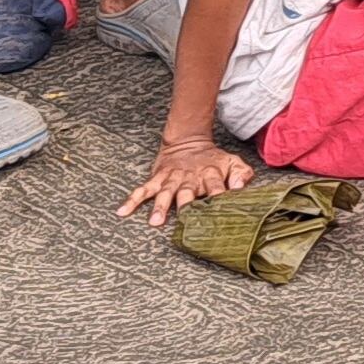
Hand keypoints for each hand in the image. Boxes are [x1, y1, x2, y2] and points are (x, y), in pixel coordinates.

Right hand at [118, 137, 253, 226]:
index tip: (219, 208)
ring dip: (159, 206)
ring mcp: (172, 178)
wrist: (189, 142)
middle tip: (185, 219)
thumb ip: (241, 174)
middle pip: (187, 191)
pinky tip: (122, 211)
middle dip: (186, 205)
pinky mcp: (158, 178)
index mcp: (210, 174)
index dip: (218, 196)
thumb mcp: (233, 162)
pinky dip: (132, 200)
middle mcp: (190, 177)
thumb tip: (239, 187)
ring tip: (155, 221)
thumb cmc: (214, 160)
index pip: (216, 186)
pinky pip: (143, 189)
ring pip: (165, 193)